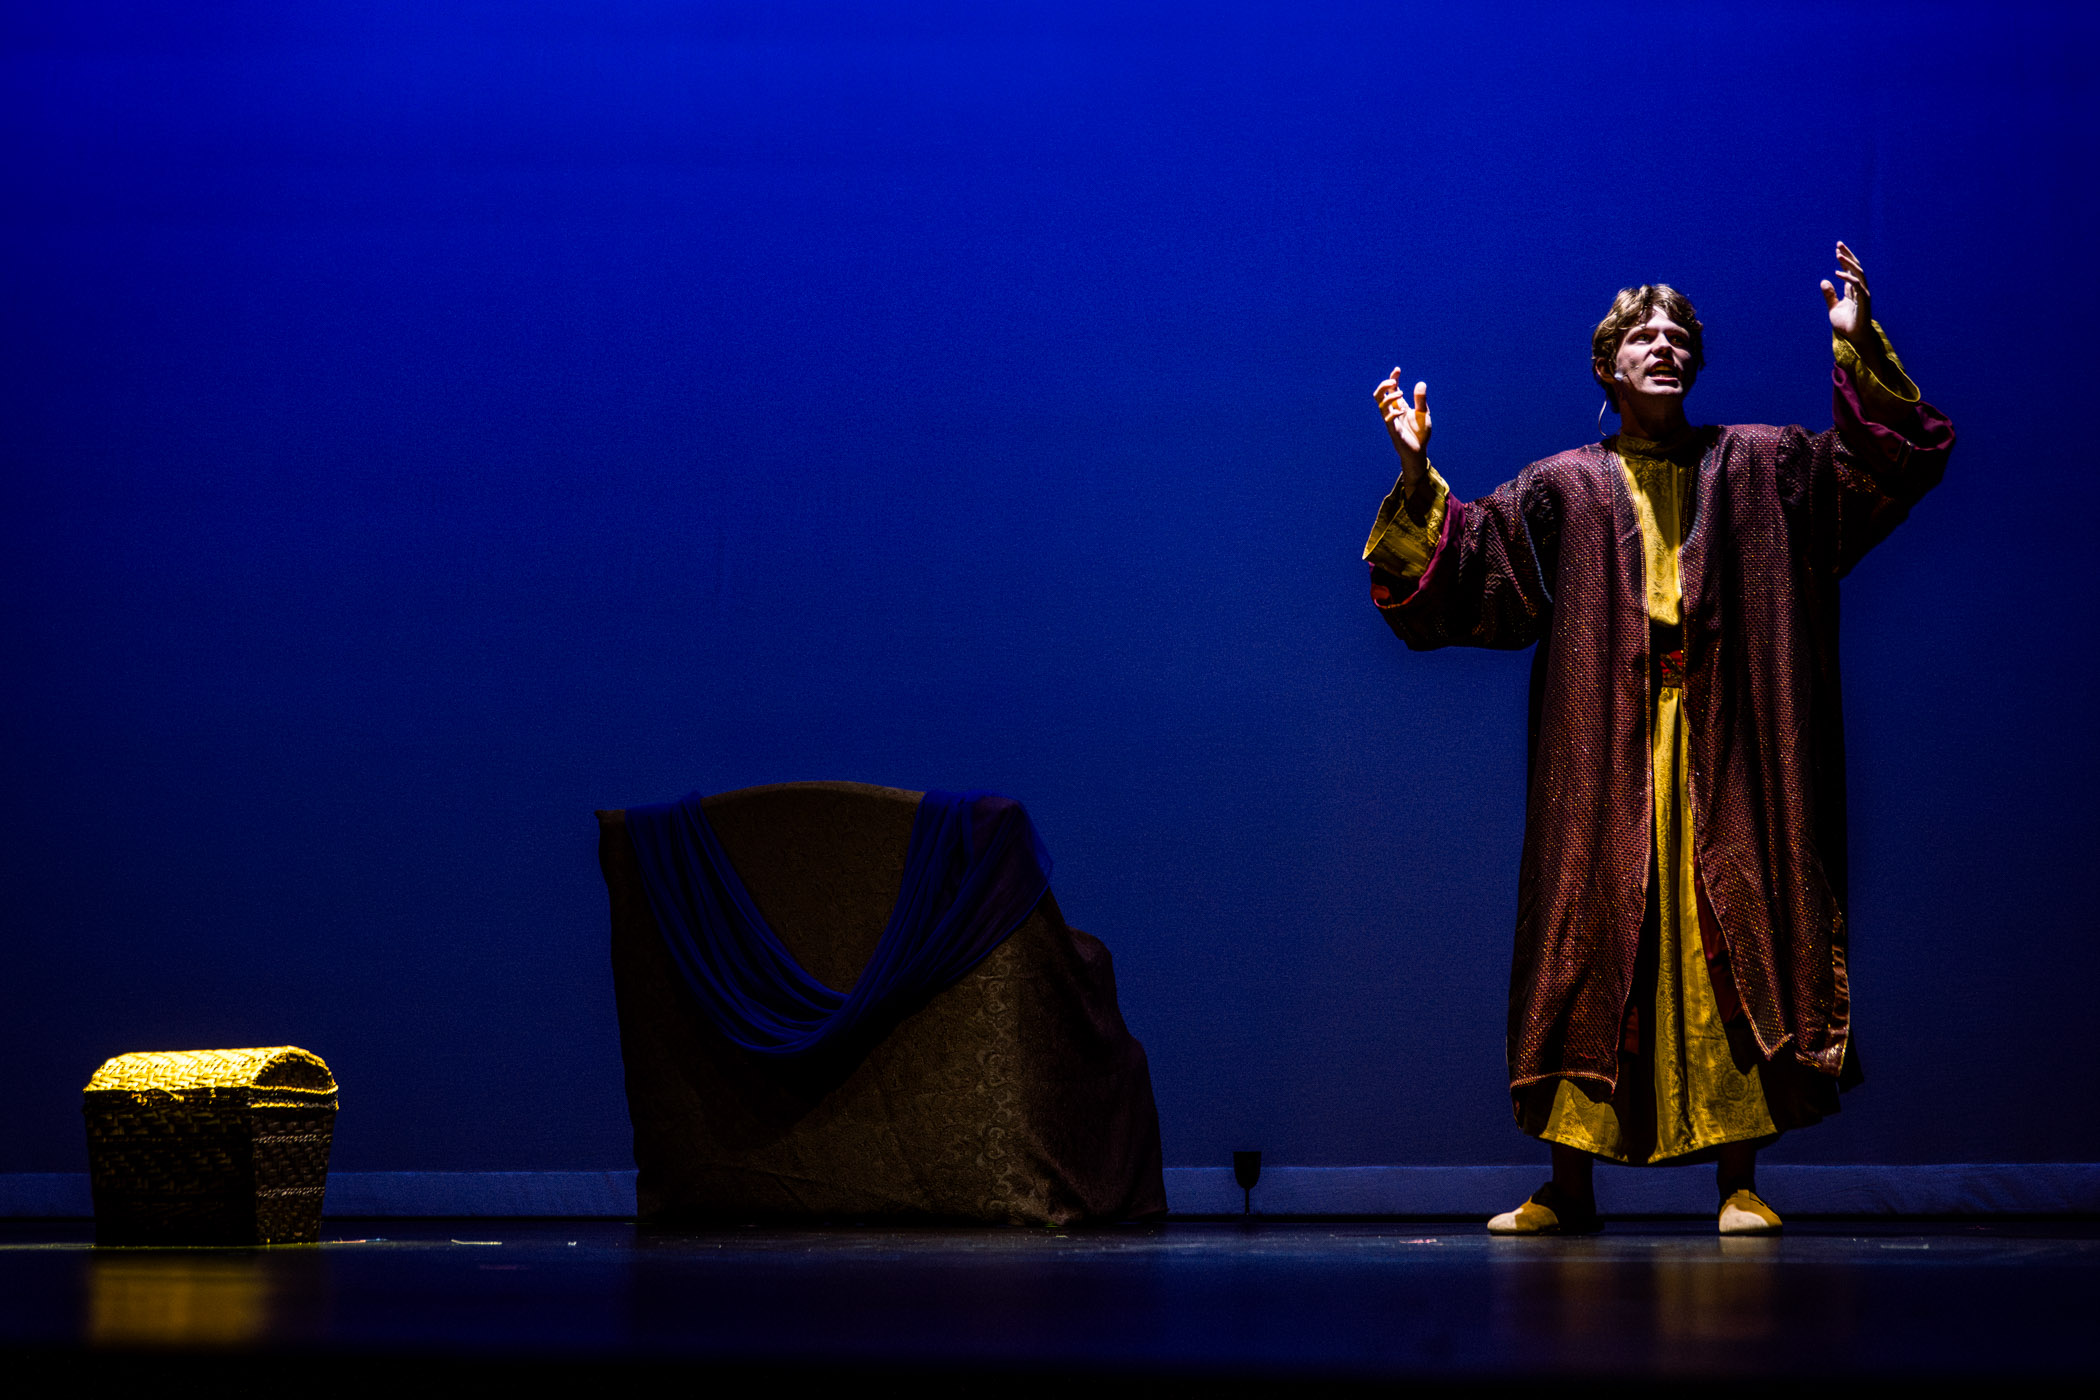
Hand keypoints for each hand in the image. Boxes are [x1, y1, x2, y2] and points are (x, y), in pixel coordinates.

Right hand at [1374, 368, 1430, 482]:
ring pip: (1381, 406)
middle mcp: (1392, 412)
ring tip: (1401, 393)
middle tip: (1393, 382)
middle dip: (1383, 386)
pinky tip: (1404, 411)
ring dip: (1389, 397)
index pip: (1390, 389)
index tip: (1398, 370)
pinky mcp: (1394, 431)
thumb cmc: (1420, 433)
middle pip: (1379, 395)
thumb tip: (1420, 383)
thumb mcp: (1424, 413)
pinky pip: (1388, 420)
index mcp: (1399, 406)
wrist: (1419, 451)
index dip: (1392, 378)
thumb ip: (1421, 400)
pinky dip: (1394, 413)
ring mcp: (1391, 421)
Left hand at [1821, 240, 1873, 345]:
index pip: (1851, 270)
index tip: (1837, 250)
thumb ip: (1830, 295)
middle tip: (1838, 244)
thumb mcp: (1833, 308)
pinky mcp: (1864, 301)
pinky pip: (1857, 286)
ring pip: (1858, 273)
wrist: (1854, 337)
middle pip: (1856, 268)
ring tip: (1838, 254)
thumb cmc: (1846, 324)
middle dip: (1848, 255)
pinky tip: (1836, 273)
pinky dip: (1847, 278)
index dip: (1845, 260)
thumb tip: (1823, 281)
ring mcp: (1863, 294)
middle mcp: (1860, 289)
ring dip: (1848, 263)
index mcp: (1854, 290)